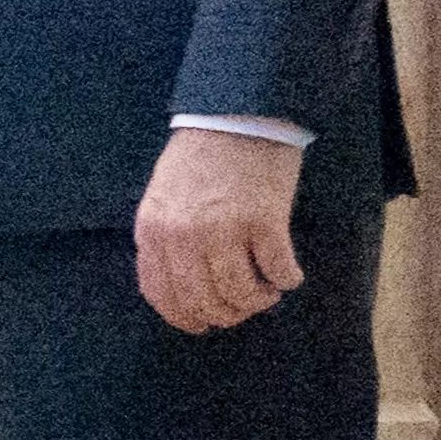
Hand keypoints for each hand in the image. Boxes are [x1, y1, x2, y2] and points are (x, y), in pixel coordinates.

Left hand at [132, 126, 305, 333]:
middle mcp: (182, 235)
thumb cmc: (201, 156)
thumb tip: (177, 284)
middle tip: (243, 307)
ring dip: (257, 301)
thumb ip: (164, 238)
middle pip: (201, 301)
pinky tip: (287, 274)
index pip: (161, 293)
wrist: (236, 115)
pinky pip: (277, 271)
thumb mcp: (163, 197)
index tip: (202, 323)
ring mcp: (223, 229)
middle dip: (225, 314)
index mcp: (153, 229)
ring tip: (267, 291)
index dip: (184, 317)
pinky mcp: (263, 222)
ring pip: (238, 294)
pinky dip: (285, 279)